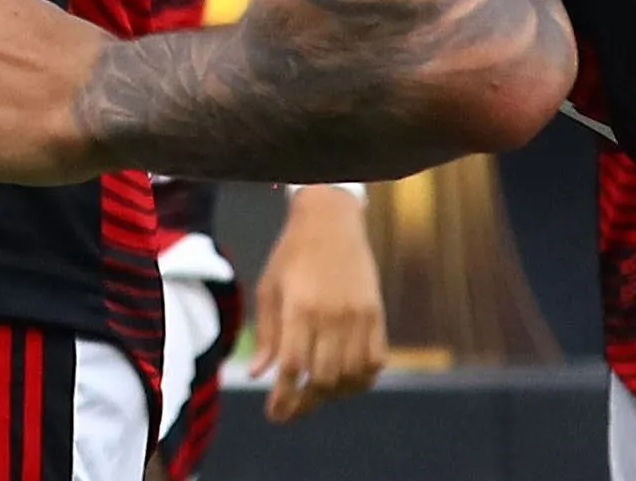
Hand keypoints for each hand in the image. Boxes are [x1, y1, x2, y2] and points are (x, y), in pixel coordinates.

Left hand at [247, 181, 389, 419]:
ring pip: (351, 376)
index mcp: (299, 308)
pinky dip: (361, 379)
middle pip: (323, 378)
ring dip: (333, 393)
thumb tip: (258, 375)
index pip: (293, 366)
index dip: (284, 397)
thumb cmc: (291, 254)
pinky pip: (375, 362)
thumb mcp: (269, 288)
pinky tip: (344, 380)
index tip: (275, 414)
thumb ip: (267, 335)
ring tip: (316, 393)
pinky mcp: (377, 315)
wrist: (331, 221)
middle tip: (292, 407)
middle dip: (306, 401)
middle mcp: (331, 316)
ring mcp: (358, 317)